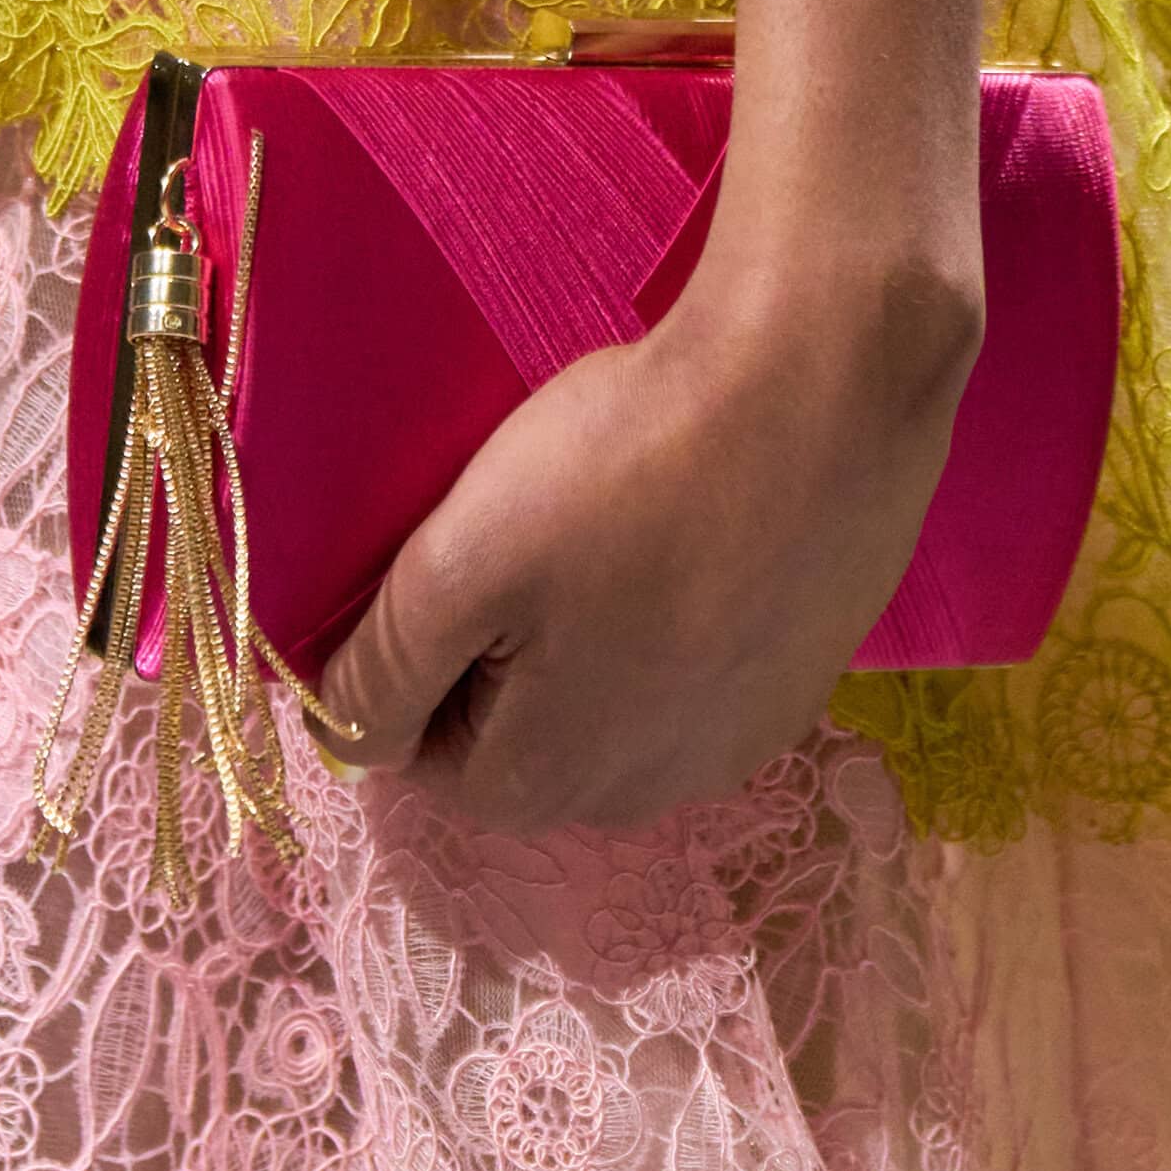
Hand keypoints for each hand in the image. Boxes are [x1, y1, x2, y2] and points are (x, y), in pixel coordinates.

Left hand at [315, 247, 981, 833]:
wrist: (829, 379)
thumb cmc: (632, 466)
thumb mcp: (460, 565)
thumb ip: (380, 673)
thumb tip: (340, 734)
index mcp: (557, 783)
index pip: (424, 751)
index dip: (406, 652)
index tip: (433, 551)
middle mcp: (659, 791)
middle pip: (525, 734)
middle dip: (499, 647)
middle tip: (518, 521)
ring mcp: (748, 733)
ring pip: (616, 696)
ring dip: (590, 627)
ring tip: (608, 511)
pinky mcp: (809, 669)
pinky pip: (701, 660)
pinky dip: (677, 602)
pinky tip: (689, 519)